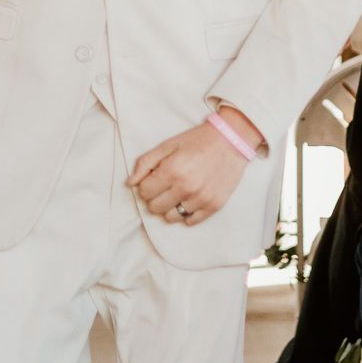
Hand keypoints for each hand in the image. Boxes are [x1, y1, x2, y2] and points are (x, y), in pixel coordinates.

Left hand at [127, 118, 248, 227]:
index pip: (144, 192)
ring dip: (170, 207)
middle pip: (155, 208)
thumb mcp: (167, 145)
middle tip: (165, 186)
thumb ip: (145, 163)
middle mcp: (186, 187)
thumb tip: (130, 183)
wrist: (231, 141)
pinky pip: (190, 221)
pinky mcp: (214, 206)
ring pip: (171, 217)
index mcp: (172, 171)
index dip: (146, 185)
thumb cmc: (197, 141)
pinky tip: (189, 199)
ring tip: (177, 193)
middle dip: (155, 197)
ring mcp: (201, 199)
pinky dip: (186, 213)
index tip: (154, 179)